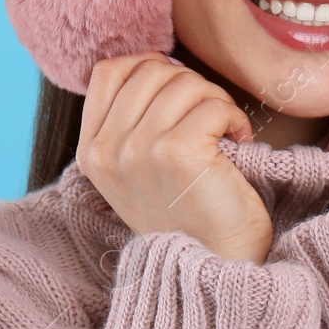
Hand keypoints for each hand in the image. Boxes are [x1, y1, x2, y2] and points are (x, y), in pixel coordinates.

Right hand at [77, 51, 272, 262]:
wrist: (214, 265)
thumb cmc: (189, 213)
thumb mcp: (139, 167)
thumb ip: (133, 120)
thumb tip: (158, 62)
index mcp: (91, 151)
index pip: (109, 71)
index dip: (151, 67)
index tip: (180, 95)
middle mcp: (107, 150)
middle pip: (151, 70)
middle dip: (190, 85)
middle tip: (209, 118)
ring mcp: (138, 151)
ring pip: (184, 82)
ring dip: (216, 101)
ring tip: (223, 133)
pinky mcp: (176, 153)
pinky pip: (213, 104)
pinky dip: (234, 118)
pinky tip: (237, 143)